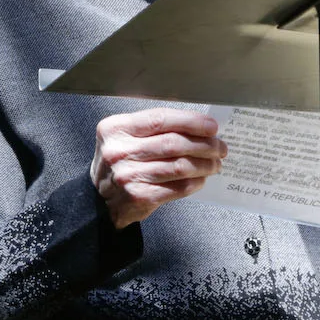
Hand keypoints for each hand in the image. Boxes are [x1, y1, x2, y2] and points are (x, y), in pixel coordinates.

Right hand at [93, 108, 225, 228]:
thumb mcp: (125, 137)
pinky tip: (202, 178)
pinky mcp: (139, 196)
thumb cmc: (120, 162)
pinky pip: (177, 187)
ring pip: (178, 166)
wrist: (99, 200)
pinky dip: (195, 182)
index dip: (190, 121)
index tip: (212, 126)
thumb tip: (199, 126)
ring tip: (215, 163)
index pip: (160, 119)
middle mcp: (119, 151)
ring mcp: (128, 175)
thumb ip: (154, 129)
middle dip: (204, 144)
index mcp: (116, 129)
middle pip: (173, 143)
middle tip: (220, 147)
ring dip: (204, 164)